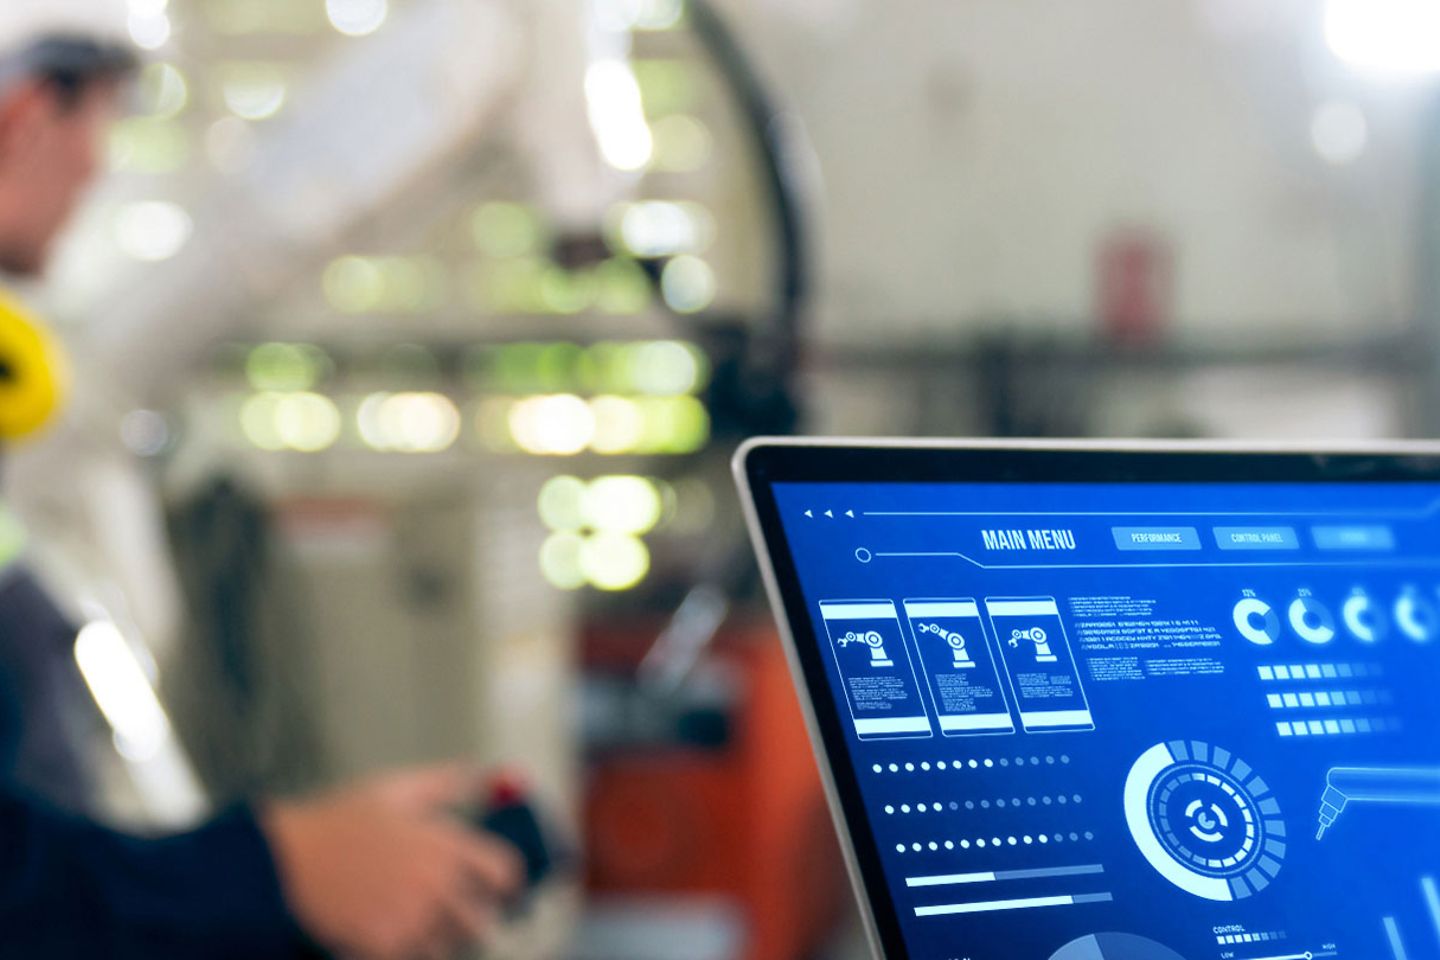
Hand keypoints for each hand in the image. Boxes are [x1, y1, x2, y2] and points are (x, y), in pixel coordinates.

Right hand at [261, 764, 522, 959]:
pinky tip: (395, 930)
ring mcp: (412, 920)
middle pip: (485, 917)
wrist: (283, 865)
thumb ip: (445, 782)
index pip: (505, 872)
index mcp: (445, 843)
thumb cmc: (339, 823)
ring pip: (454, 944)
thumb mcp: (395, 789)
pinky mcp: (386, 948)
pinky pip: (420, 958)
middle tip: (457, 907)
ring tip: (420, 917)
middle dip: (474, 913)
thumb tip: (482, 772)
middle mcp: (436, 883)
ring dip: (445, 935)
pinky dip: (415, 951)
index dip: (505, 881)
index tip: (498, 886)